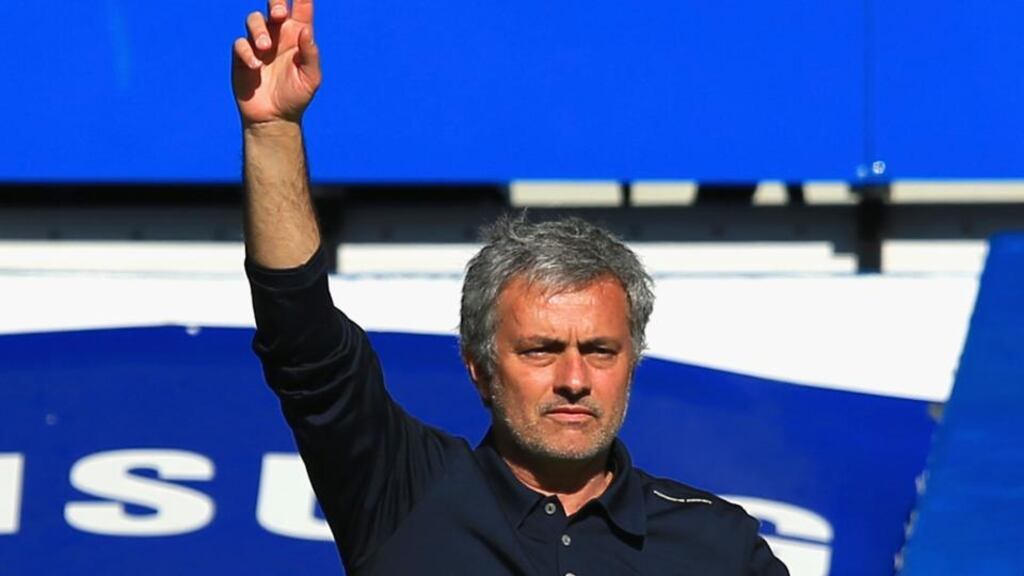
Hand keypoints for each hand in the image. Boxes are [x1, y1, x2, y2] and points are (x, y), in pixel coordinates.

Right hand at [232, 0, 320, 126]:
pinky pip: (240, 44)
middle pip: (274, 7)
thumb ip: (310, 54)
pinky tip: (255, 66)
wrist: (275, 118)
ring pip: (254, 20)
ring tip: (265, 47)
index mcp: (297, 36)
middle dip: (275, 2)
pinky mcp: (242, 57)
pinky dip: (246, 51)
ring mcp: (258, 44)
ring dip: (258, 29)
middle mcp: (278, 35)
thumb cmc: (296, 96)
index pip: (301, 9)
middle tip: (279, 13)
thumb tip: (305, 30)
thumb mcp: (311, 78)